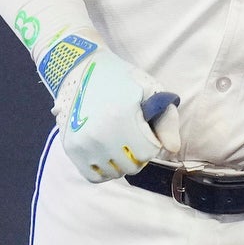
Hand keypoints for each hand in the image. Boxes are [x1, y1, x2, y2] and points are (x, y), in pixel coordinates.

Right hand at [48, 35, 177, 183]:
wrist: (79, 68)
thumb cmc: (119, 78)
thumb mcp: (149, 90)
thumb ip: (167, 121)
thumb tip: (172, 150)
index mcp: (123, 119)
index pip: (148, 153)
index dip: (151, 143)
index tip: (145, 131)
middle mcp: (101, 135)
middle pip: (131, 166)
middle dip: (137, 154)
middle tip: (131, 138)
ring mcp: (83, 143)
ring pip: (113, 173)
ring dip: (120, 163)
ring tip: (117, 144)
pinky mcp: (71, 148)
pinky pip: (93, 176)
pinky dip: (103, 171)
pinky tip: (106, 155)